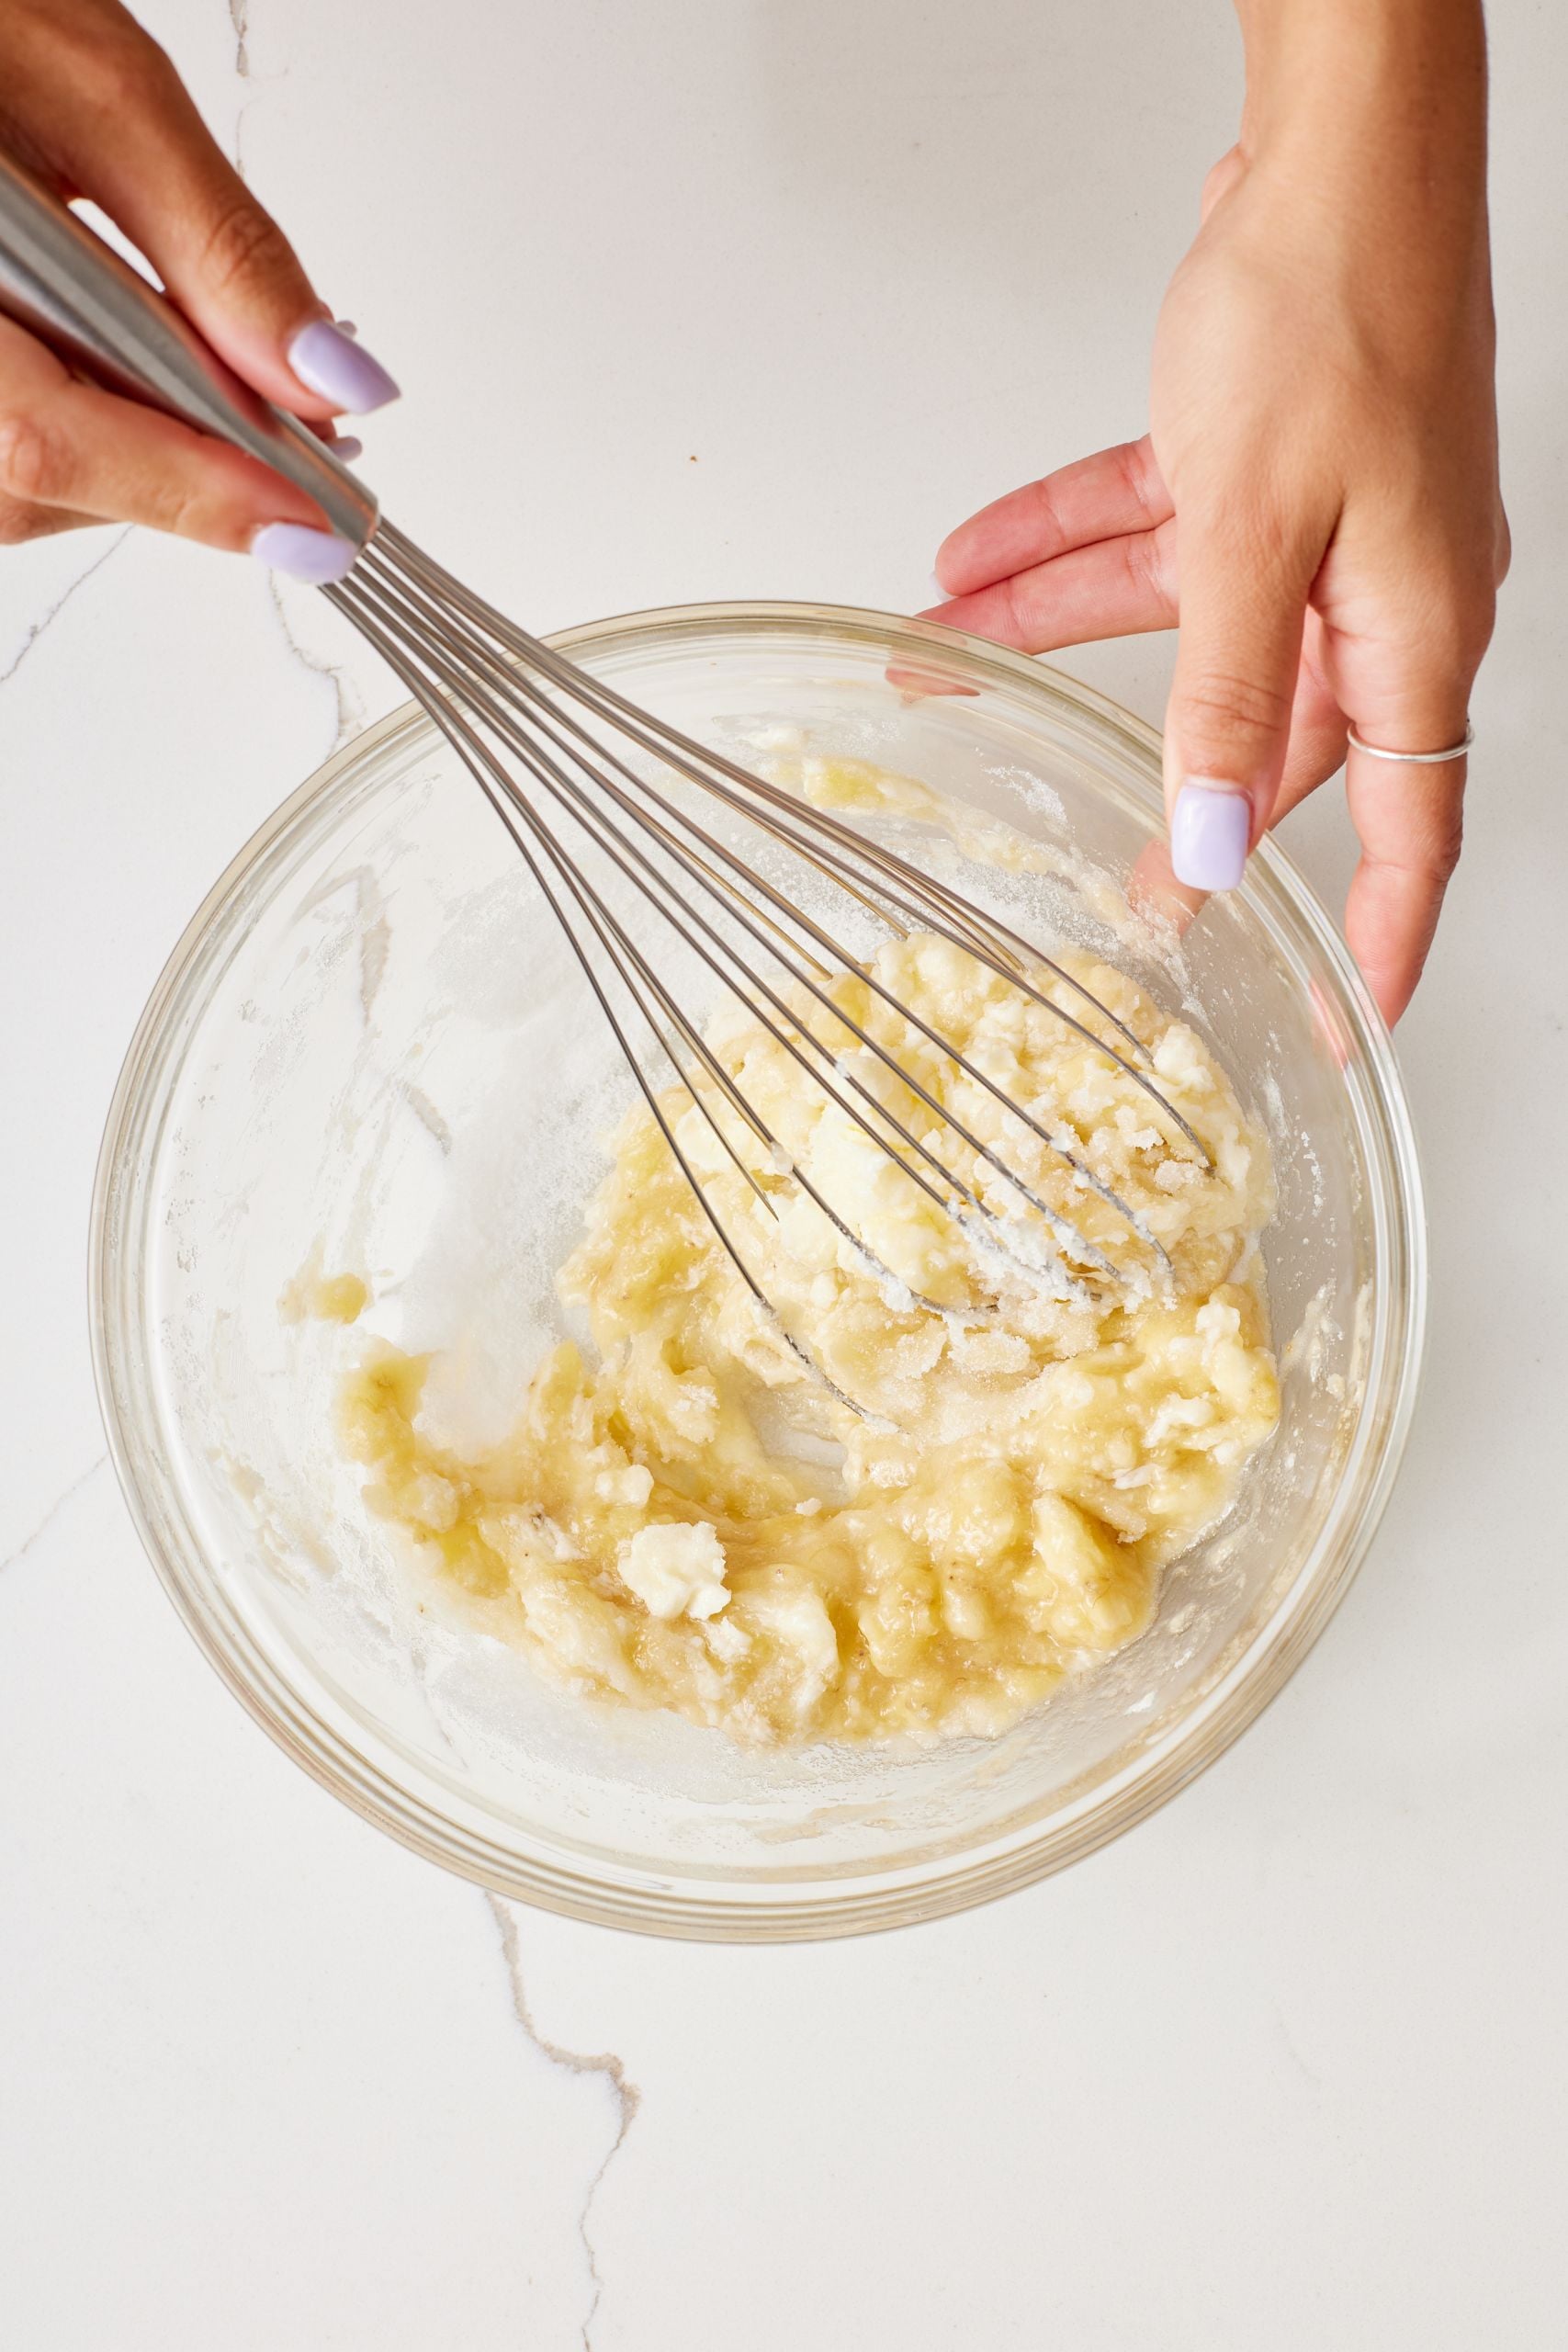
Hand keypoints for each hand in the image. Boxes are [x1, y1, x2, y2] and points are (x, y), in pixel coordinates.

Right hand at [0, 0, 397, 578]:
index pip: (45, 444)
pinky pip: (22, 446)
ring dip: (154, 447)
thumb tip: (323, 376)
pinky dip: (110, 419)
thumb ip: (215, 243)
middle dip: (190, 468)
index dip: (196, 495)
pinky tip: (148, 358)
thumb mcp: (100, 96)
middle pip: (44, 482)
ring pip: (34, 483)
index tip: (316, 521)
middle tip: (305, 433)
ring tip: (220, 365)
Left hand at [925, 0, 1505, 1024]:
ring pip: (1185, 622)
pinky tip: (974, 562)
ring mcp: (1324, 525)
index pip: (1414, 826)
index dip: (1377, 935)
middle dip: (1175, 796)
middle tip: (1113, 884)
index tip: (1336, 1016)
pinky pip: (1157, 535)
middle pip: (1274, 735)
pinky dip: (1069, 547)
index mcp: (1415, 629)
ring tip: (951, 664)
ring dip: (1064, 636)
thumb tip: (1214, 832)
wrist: (1340, 142)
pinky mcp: (1266, 462)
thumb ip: (1224, 692)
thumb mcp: (1254, 531)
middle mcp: (1380, 589)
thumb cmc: (1339, 304)